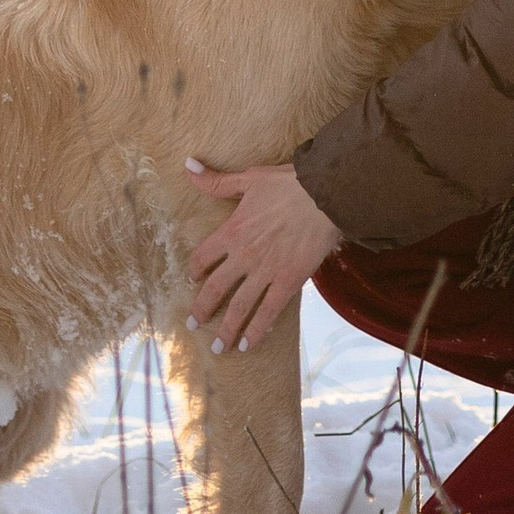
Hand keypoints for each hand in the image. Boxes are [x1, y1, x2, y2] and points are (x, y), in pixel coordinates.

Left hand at [184, 159, 339, 353]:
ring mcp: (265, 272)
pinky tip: (249, 344)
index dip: (194, 270)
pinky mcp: (288, 282)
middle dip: (201, 309)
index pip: (202, 257)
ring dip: (226, 329)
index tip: (192, 279)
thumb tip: (188, 166)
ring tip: (219, 347)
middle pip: (215, 289)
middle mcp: (243, 256)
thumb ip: (217, 181)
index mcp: (231, 231)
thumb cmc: (288, 184)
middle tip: (192, 324)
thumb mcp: (249, 178)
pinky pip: (268, 313)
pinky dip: (256, 331)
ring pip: (239, 307)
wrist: (325, 195)